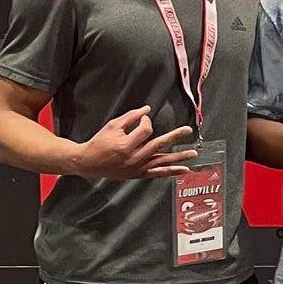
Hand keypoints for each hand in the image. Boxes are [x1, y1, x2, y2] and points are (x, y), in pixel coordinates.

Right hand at [74, 106, 196, 179]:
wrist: (89, 162)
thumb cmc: (100, 142)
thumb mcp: (113, 126)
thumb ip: (131, 117)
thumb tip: (147, 109)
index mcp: (125, 145)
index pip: (145, 130)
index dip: (146, 121)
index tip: (143, 118)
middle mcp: (133, 158)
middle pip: (158, 145)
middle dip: (174, 136)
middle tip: (187, 130)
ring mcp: (137, 168)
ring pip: (162, 162)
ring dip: (179, 157)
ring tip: (193, 154)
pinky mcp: (138, 174)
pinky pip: (158, 173)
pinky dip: (172, 172)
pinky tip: (184, 170)